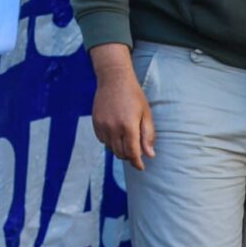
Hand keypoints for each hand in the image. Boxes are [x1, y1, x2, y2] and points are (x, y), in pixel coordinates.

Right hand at [89, 44, 155, 170]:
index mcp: (128, 126)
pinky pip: (102, 140)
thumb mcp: (146, 114)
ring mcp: (102, 125)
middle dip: (129, 157)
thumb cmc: (134, 95)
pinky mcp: (95, 122)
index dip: (137, 163)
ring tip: (127, 143)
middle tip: (136, 153)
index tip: (141, 167)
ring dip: (120, 150)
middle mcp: (113, 128)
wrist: (114, 79)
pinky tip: (116, 135)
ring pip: (111, 148)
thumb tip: (149, 155)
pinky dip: (110, 142)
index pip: (132, 152)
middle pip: (121, 153)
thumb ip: (148, 135)